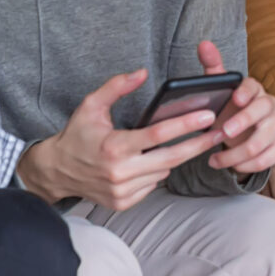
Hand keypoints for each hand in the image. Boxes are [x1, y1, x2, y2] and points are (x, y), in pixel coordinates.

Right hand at [16, 69, 223, 211]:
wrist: (56, 171)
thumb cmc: (76, 135)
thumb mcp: (91, 105)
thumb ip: (116, 87)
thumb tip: (142, 72)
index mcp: (114, 146)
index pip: (159, 135)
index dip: (186, 124)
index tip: (207, 115)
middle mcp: (120, 172)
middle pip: (172, 158)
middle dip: (199, 144)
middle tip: (219, 132)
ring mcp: (122, 191)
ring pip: (163, 172)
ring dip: (173, 158)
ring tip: (181, 144)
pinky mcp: (123, 203)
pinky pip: (152, 185)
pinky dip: (155, 173)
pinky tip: (150, 163)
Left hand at [194, 39, 274, 177]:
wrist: (242, 136)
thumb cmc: (228, 112)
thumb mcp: (218, 92)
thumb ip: (213, 70)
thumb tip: (203, 44)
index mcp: (254, 90)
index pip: (254, 86)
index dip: (246, 91)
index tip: (235, 98)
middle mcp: (272, 105)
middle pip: (263, 112)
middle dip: (243, 123)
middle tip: (222, 134)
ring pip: (264, 141)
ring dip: (237, 154)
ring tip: (216, 159)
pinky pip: (270, 158)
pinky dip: (248, 165)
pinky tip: (233, 166)